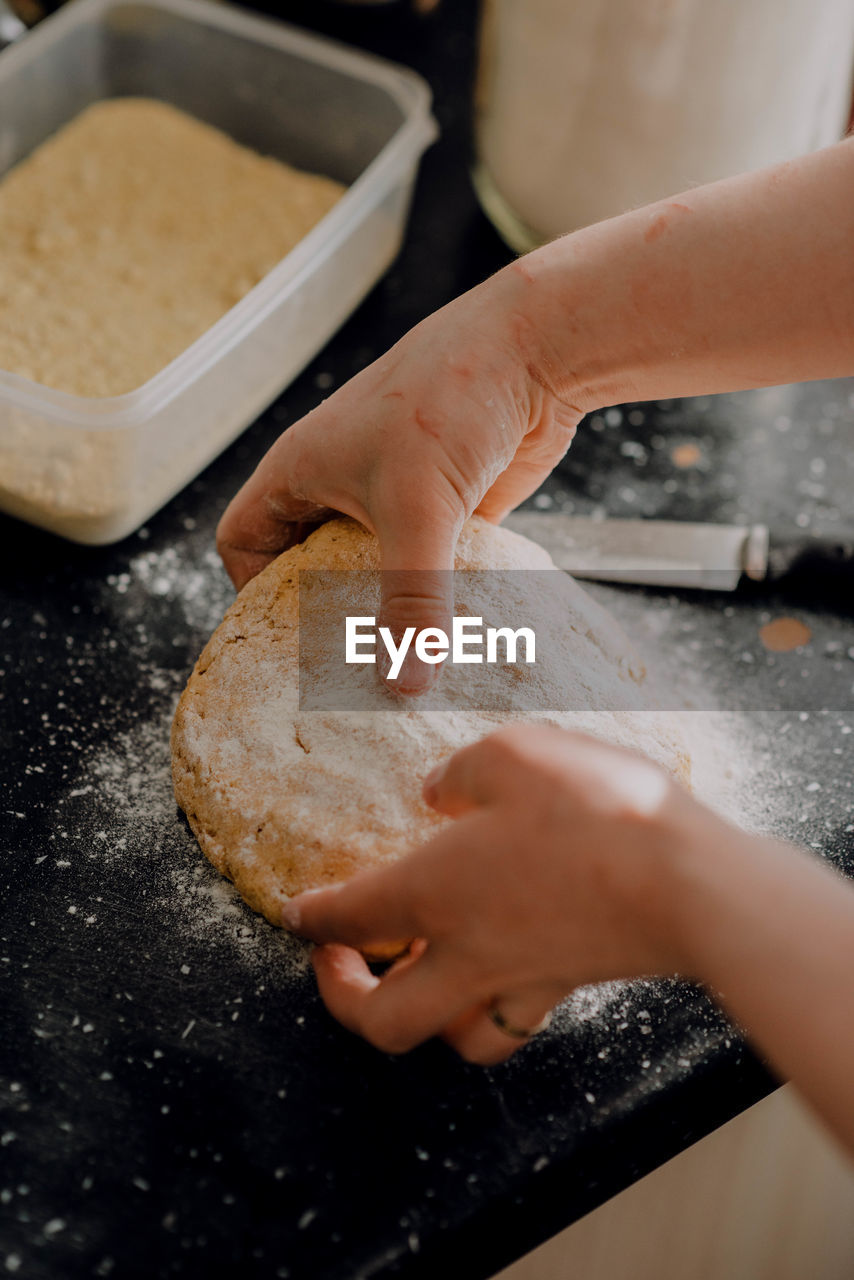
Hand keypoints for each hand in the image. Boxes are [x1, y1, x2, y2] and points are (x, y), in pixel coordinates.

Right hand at [216, 277, 585, 691]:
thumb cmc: (450, 397)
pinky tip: (453, 635)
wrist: (535, 349)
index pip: (244, 540)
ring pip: (372, 569)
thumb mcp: (417, 508)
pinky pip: (428, 566)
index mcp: (302, 470)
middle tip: (343, 670)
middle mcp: (340, 483)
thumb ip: (410, 599)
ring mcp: (395, 495)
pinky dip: (436, 598)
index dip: (251, 590)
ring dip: (386, 610)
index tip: (285, 638)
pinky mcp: (448, 508)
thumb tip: (402, 682)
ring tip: (401, 662)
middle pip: (307, 564)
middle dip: (323, 615)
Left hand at [280, 725, 731, 1063]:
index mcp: (436, 891)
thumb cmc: (597, 814)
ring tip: (416, 979)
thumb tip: (438, 790)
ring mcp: (522, 979)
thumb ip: (464, 771)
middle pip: (382, 1019)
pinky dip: (490, 1009)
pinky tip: (500, 966)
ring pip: (451, 1039)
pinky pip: (514, 1021)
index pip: (350, 917)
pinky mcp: (571, 985)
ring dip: (421, 1019)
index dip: (311, 919)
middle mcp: (469, 951)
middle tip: (338, 963)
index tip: (296, 914)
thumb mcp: (517, 755)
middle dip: (343, 999)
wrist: (690, 883)